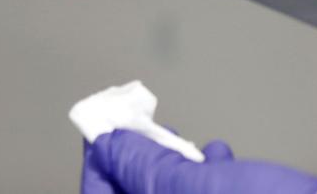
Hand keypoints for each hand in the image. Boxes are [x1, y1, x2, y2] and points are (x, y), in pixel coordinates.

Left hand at [82, 129, 316, 193]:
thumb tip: (109, 144)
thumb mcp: (194, 187)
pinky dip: (204, 180)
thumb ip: (143, 166)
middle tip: (138, 130)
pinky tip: (218, 158)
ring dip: (171, 170)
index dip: (97, 168)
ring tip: (182, 143)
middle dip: (137, 166)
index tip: (99, 134)